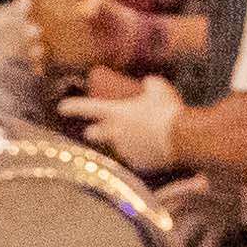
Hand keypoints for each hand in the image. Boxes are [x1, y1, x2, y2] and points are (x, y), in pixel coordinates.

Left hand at [66, 78, 185, 173]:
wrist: (184, 138)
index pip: (86, 108)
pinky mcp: (138, 164)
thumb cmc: (169, 109)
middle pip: (94, 134)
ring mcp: (126, 151)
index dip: (72, 106)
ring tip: (138, 136)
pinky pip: (134, 158)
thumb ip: (150, 83)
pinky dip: (138, 153)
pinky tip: (150, 148)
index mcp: (115, 113)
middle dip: (93, 131)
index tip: (61, 107)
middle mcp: (115, 134)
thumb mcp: (159, 88)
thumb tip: (147, 82)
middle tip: (95, 129)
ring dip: (121, 142)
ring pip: (116, 146)